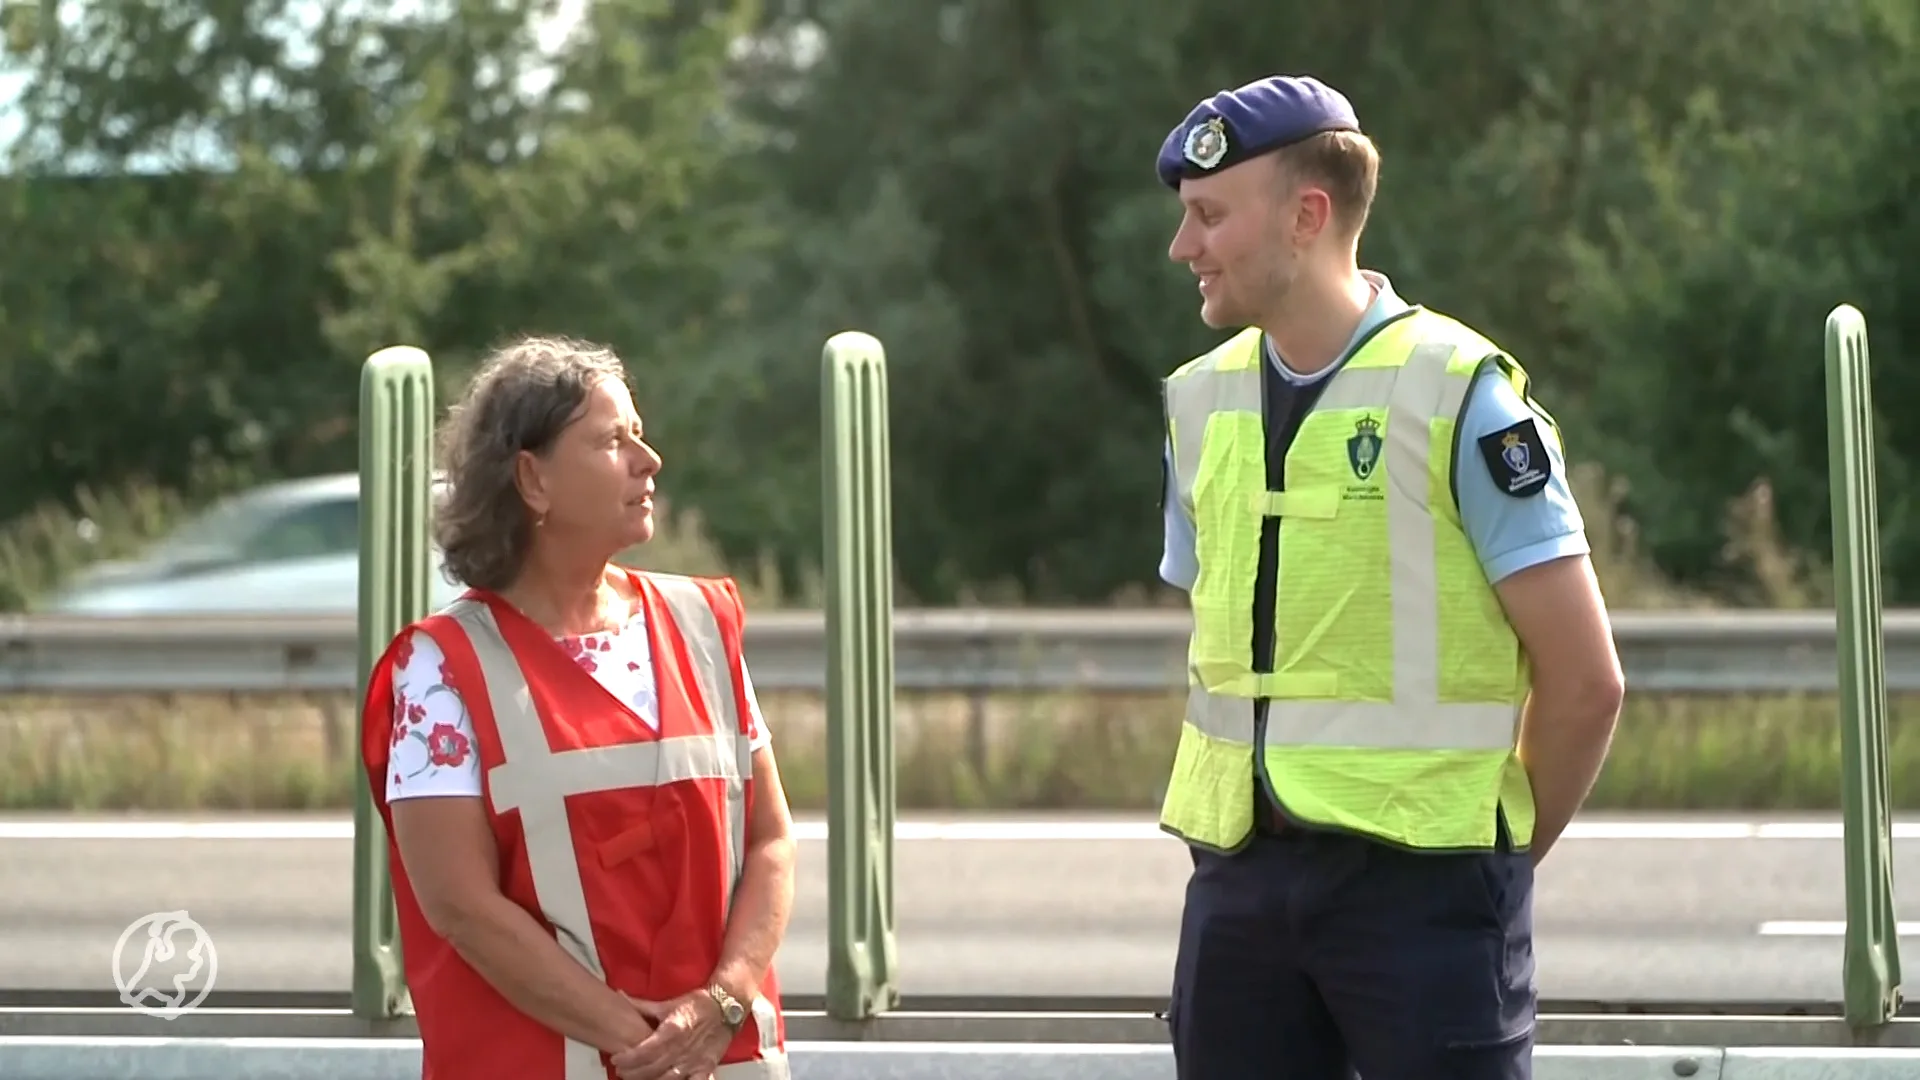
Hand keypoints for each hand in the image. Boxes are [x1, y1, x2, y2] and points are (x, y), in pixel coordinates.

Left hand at [609, 989, 733, 1079]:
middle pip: (652, 1068)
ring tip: (637, 1079)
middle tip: (621, 1071)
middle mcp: (682, 1048)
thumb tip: (620, 994)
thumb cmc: (697, 1004)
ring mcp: (694, 1060)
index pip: (644, 1051)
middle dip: (633, 1072)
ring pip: (668, 1078)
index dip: (627, 1058)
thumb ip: (642, 1005)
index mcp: (671, 1031)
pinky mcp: (706, 1067)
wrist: (726, 1006)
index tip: (616, 1059)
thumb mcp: (667, 1004)